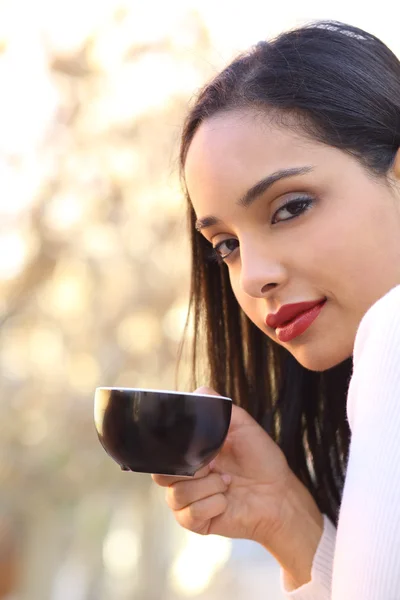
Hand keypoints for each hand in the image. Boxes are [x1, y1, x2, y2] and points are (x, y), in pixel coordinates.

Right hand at [152, 386, 295, 545]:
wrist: (279, 493)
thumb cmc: (262, 459)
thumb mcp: (242, 425)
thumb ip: (219, 408)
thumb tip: (198, 392)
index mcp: (191, 453)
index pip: (162, 452)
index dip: (172, 450)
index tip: (195, 447)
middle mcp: (186, 477)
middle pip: (160, 475)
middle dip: (188, 469)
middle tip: (212, 465)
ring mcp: (190, 500)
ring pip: (176, 494)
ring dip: (207, 486)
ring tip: (227, 482)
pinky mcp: (197, 522)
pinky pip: (188, 515)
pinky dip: (211, 505)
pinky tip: (226, 500)